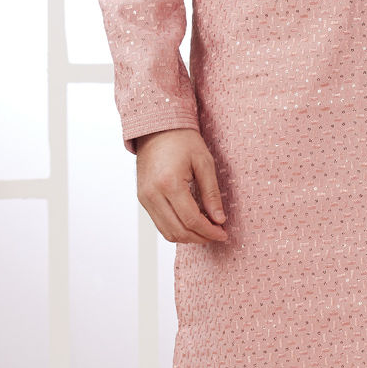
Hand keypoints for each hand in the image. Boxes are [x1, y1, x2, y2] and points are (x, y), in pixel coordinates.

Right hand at [134, 128, 228, 242]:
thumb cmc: (183, 141)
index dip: (209, 231)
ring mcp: (145, 198)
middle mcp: (153, 194)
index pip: (191, 219)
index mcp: (169, 183)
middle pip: (178, 231)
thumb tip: (219, 219)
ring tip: (205, 231)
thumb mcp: (204, 163)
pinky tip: (191, 223)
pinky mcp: (143, 199)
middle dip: (200, 237)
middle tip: (217, 234)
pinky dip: (176, 228)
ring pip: (167, 232)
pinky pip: (160, 223)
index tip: (223, 233)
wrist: (158, 129)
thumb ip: (211, 193)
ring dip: (188, 237)